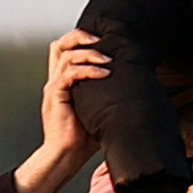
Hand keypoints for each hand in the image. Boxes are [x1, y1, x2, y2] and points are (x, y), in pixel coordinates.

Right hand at [16, 30, 109, 192]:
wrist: (67, 155)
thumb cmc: (85, 137)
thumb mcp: (100, 108)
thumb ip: (108, 92)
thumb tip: (138, 84)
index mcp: (64, 81)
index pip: (65, 49)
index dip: (82, 38)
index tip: (104, 40)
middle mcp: (56, 80)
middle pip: (60, 44)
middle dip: (81, 36)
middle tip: (101, 40)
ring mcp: (54, 87)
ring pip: (66, 55)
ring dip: (90, 53)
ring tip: (107, 60)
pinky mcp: (55, 96)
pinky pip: (69, 74)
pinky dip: (88, 70)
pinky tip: (104, 74)